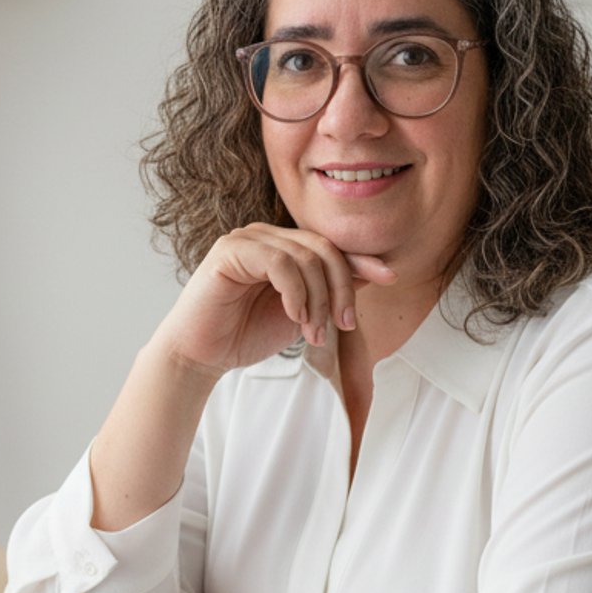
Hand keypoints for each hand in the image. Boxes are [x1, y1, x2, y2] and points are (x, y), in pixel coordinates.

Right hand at [150, 224, 396, 376]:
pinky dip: (295, 292)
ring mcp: (247, 239)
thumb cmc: (245, 334)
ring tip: (312, 332)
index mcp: (282, 247)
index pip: (330, 246)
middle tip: (342, 325)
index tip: (389, 277)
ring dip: (317, 299)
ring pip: (305, 256)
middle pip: (323, 248)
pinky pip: (279, 262)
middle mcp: (266, 237)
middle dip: (340, 289)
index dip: (361, 260)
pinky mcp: (230, 251)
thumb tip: (371, 271)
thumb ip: (329, 290)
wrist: (202, 355)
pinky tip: (293, 317)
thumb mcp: (302, 313)